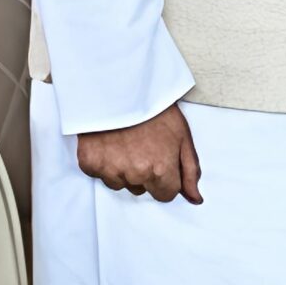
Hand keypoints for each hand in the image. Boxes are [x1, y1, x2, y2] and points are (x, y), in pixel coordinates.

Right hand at [76, 103, 202, 203]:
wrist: (120, 85)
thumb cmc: (154, 108)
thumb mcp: (182, 136)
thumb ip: (190, 171)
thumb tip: (195, 199)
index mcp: (160, 170)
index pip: (166, 195)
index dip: (165, 178)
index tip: (160, 159)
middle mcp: (135, 174)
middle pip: (142, 190)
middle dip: (144, 174)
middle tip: (141, 145)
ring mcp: (110, 170)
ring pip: (120, 183)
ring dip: (122, 169)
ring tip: (124, 141)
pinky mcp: (90, 163)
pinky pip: (99, 174)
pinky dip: (103, 162)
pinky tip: (109, 142)